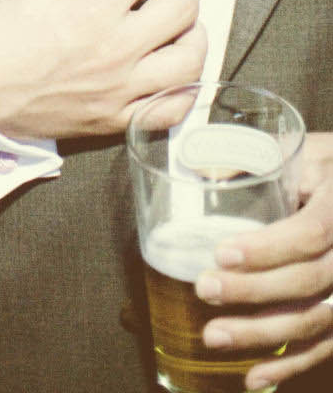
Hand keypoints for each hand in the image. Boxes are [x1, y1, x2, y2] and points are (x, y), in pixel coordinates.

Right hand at [0, 0, 206, 138]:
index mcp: (92, 10)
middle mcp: (114, 51)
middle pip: (182, 9)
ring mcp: (119, 89)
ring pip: (190, 61)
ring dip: (195, 31)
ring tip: (183, 20)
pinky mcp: (116, 118)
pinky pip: (171, 108)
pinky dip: (184, 86)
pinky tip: (178, 67)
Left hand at [194, 132, 332, 389]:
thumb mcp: (306, 150)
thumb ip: (259, 156)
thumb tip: (201, 168)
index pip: (310, 234)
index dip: (269, 248)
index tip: (223, 252)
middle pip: (308, 282)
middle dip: (254, 291)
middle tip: (205, 288)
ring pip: (314, 320)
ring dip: (263, 334)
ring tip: (213, 335)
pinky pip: (324, 346)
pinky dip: (290, 364)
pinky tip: (254, 377)